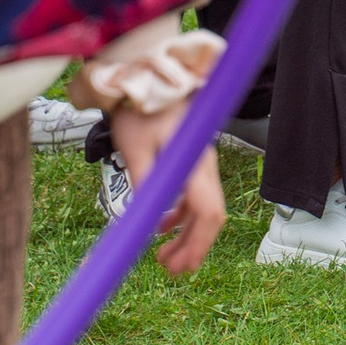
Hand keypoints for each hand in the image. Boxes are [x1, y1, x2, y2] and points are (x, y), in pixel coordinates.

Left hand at [107, 102, 227, 276]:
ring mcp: (199, 164)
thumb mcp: (136, 148)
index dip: (198, 244)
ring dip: (186, 235)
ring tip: (163, 257)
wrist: (147, 76)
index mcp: (195, 165)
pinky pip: (192, 196)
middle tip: (168, 269)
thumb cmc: (140, 109)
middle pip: (209, 215)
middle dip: (193, 247)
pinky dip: (180, 217)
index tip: (182, 267)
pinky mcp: (190, 161)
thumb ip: (145, 183)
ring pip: (201, 208)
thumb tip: (145, 222)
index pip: (208, 212)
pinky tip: (161, 227)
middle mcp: (204, 166)